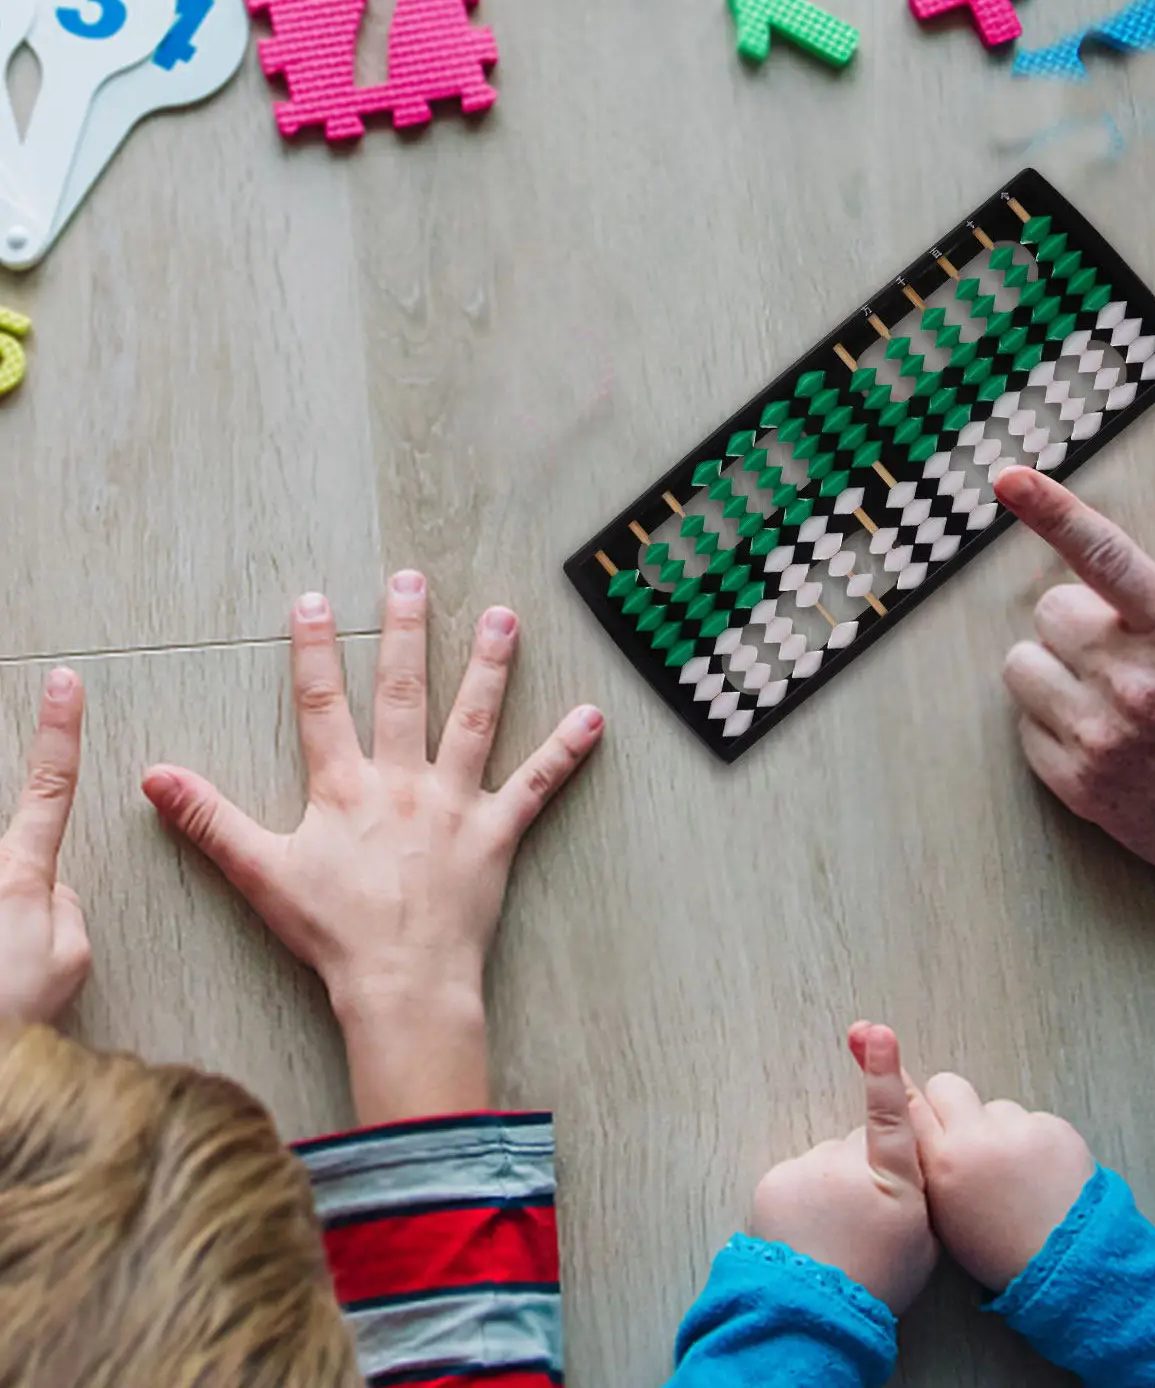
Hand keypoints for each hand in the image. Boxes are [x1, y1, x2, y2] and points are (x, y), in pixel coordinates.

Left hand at [0, 669, 90, 1023]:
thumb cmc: (8, 1018)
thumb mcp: (70, 961)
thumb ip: (67, 909)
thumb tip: (48, 895)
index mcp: (20, 875)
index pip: (52, 784)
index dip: (61, 729)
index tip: (63, 683)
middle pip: (14, 862)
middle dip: (23, 909)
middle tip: (16, 956)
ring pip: (5, 902)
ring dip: (10, 943)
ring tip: (8, 966)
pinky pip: (9, 927)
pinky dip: (10, 952)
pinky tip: (6, 966)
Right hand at [143, 573, 603, 1123]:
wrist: (399, 981)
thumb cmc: (332, 931)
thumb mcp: (259, 873)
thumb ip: (210, 819)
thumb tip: (154, 776)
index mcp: (344, 786)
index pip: (323, 704)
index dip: (316, 651)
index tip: (314, 600)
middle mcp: (402, 781)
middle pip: (404, 692)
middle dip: (405, 632)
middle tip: (412, 580)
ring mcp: (454, 802)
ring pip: (475, 720)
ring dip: (490, 665)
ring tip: (504, 616)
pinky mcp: (497, 831)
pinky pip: (537, 784)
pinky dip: (566, 751)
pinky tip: (595, 717)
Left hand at [750, 1023, 938, 1314]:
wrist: (813, 1313)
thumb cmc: (878, 1281)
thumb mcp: (924, 1241)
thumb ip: (923, 1189)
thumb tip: (918, 1156)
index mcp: (892, 1181)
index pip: (890, 1115)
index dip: (883, 1071)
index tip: (877, 1032)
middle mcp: (846, 1166)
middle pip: (860, 1145)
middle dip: (863, 1169)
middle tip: (864, 1218)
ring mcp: (807, 1170)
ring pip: (828, 1160)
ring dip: (832, 1184)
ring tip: (834, 1231)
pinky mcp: (776, 1179)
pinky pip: (799, 1173)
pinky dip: (804, 1193)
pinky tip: (810, 1228)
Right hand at [910, 1071, 1094, 1292]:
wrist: (1067, 1263)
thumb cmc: (1002, 1250)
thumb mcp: (947, 1217)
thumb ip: (930, 1168)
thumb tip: (920, 1131)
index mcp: (944, 1164)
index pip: (910, 1107)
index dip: (914, 1104)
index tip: (913, 1097)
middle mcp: (977, 1137)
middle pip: (948, 1085)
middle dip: (954, 1105)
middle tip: (968, 1134)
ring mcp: (1019, 1128)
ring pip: (997, 1107)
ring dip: (1001, 1128)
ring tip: (1017, 1169)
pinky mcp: (1054, 1126)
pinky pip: (1034, 1119)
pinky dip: (1036, 1139)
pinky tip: (1043, 1171)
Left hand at [996, 464, 1154, 992]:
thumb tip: (1110, 584)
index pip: (1105, 554)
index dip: (1052, 510)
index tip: (1010, 479)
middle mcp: (1135, 680)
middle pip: (1051, 610)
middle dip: (1076, 624)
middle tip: (1116, 654)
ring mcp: (1100, 734)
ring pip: (1024, 665)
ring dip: (1053, 672)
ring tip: (1102, 697)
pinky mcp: (1076, 781)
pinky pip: (1026, 725)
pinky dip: (1052, 724)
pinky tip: (1101, 740)